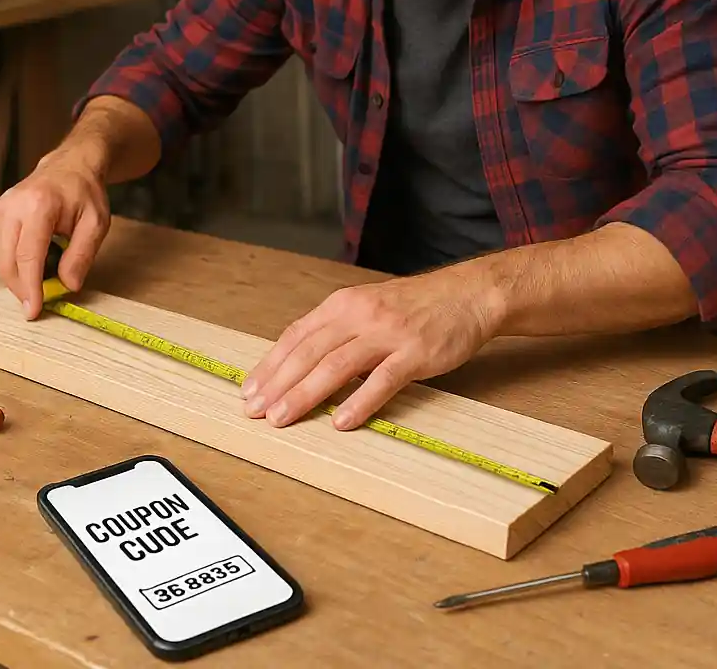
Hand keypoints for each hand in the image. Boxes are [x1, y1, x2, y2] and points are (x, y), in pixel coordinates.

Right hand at [0, 148, 109, 318]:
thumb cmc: (84, 193)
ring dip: (15, 278)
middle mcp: (12, 205)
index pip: (28, 256)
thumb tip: (68, 286)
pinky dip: (10, 264)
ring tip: (37, 284)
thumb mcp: (96, 223)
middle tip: (37, 304)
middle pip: (8, 261)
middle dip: (21, 288)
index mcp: (39, 205)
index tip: (33, 310)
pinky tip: (28, 266)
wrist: (70, 166)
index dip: (29, 287)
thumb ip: (82, 255)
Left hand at [240, 264, 498, 430]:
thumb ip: (336, 331)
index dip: (270, 364)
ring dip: (306, 394)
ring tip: (282, 418)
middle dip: (278, 383)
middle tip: (254, 411)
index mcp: (343, 304)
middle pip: (309, 352)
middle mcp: (360, 315)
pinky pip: (382, 380)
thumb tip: (300, 365)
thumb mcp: (367, 307)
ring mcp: (387, 334)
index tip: (249, 389)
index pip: (297, 336)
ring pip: (336, 366)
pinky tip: (342, 421)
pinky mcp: (415, 353)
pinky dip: (359, 401)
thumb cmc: (414, 306)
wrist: (467, 295)